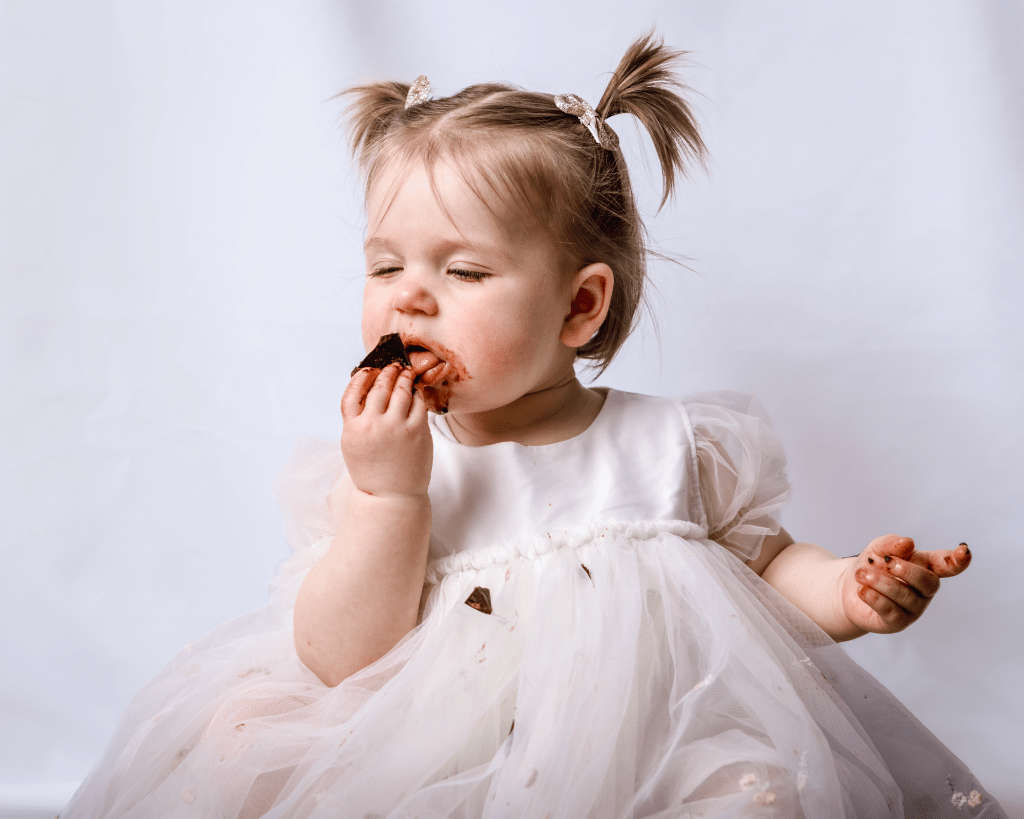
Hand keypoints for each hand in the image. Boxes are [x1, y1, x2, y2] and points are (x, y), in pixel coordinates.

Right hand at [341, 363, 431, 497]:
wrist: (390, 496)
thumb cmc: (371, 470)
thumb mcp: (353, 444)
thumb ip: (358, 419)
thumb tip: (370, 390)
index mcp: (352, 428)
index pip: (353, 391)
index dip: (362, 377)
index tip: (369, 370)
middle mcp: (373, 425)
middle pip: (379, 387)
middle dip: (387, 372)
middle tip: (393, 366)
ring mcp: (396, 427)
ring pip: (400, 391)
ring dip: (403, 377)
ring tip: (405, 373)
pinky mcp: (417, 431)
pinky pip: (419, 403)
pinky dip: (417, 394)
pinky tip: (416, 391)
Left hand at [840, 534, 970, 633]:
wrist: (849, 588)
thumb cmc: (871, 566)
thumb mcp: (877, 549)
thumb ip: (890, 544)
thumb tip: (907, 542)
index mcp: (924, 567)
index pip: (946, 565)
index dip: (957, 561)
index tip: (964, 552)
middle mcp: (923, 590)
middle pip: (928, 582)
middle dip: (908, 571)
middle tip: (887, 563)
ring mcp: (913, 608)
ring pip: (905, 596)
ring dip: (881, 582)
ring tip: (862, 574)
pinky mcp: (897, 622)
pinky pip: (891, 611)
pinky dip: (875, 598)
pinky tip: (863, 590)